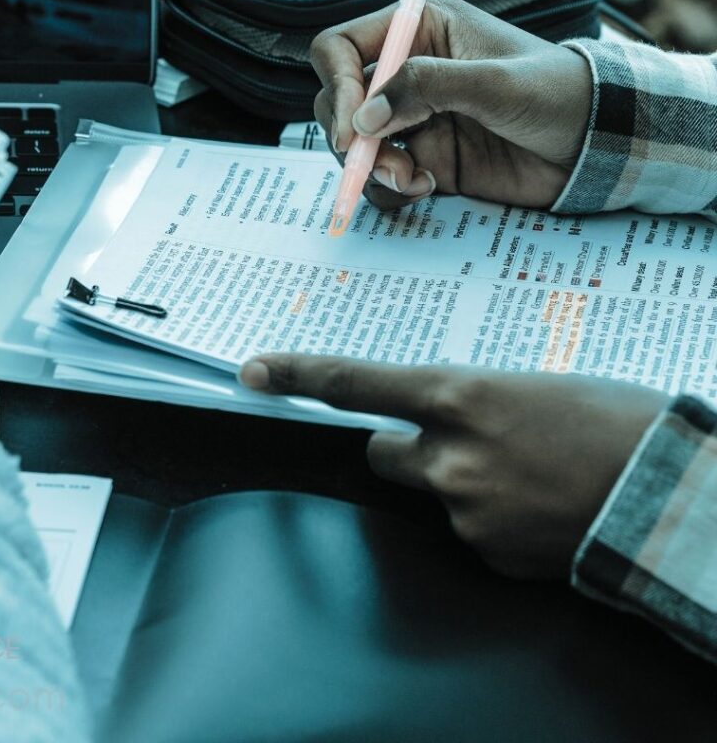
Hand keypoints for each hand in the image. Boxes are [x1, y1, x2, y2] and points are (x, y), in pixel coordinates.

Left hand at [239, 355, 667, 577]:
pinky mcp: (489, 555)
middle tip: (457, 440)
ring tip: (529, 475)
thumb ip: (473, 401)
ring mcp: (466, 512)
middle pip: (382, 452)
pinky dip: (493, 521)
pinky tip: (540, 509)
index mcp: (460, 396)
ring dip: (461, 484)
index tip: (254, 371)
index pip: (356, 383)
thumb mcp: (534, 387)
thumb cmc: (615, 421)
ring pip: (434, 493)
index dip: (299, 375)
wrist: (674, 497)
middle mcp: (449, 457)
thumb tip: (448, 414)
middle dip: (405, 447)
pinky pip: (471, 532)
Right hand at [310, 0, 592, 210]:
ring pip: (354, 146)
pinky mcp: (423, 160)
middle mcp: (407, 73)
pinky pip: (380, 180)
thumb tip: (364, 118)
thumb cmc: (557, 94)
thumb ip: (427, 88)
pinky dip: (391, 190)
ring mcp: (412, 120)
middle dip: (351, 137)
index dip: (338, 84)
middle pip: (338, 101)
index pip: (342, 47)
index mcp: (420, 31)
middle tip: (381, 163)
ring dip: (372, 168)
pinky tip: (428, 188)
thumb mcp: (495, 83)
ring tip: (414, 180)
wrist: (598, 148)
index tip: (352, 127)